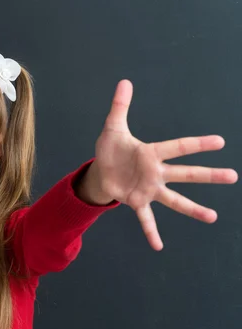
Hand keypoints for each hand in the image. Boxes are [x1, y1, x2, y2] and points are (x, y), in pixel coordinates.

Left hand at [91, 79, 237, 250]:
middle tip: (234, 176)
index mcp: (152, 153)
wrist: (101, 171)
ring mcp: (148, 189)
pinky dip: (151, 232)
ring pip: (174, 200)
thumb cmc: (111, 150)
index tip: (220, 142)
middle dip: (208, 175)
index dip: (197, 144)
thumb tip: (124, 82)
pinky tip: (158, 246)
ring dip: (192, 209)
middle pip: (185, 174)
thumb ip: (119, 107)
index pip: (178, 146)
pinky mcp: (136, 202)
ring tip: (213, 217)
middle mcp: (155, 172)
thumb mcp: (112, 128)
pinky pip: (146, 219)